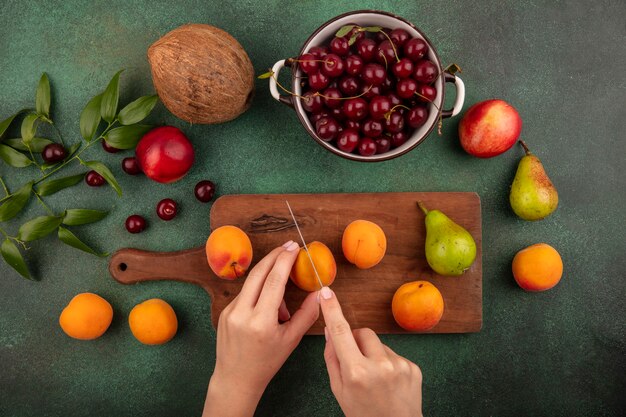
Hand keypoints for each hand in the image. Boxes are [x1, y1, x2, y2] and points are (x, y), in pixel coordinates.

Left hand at [203, 241, 319, 416]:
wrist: (236, 379)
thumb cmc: (267, 362)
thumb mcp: (291, 340)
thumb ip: (307, 314)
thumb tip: (320, 293)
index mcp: (260, 321)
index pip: (273, 281)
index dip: (284, 260)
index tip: (294, 247)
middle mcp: (241, 313)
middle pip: (259, 273)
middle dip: (275, 256)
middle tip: (289, 246)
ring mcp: (229, 311)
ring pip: (252, 283)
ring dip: (268, 279)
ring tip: (282, 306)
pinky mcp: (224, 312)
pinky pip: (245, 294)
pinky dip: (259, 294)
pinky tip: (268, 312)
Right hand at [320, 287, 422, 416]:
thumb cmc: (363, 415)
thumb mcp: (339, 391)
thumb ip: (332, 359)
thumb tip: (330, 331)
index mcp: (356, 372)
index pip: (340, 332)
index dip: (332, 309)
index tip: (326, 292)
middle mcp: (379, 366)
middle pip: (362, 333)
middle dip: (356, 341)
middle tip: (355, 362)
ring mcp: (399, 365)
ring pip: (379, 344)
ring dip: (373, 354)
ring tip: (375, 379)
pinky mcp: (413, 367)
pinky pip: (394, 354)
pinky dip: (388, 364)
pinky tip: (389, 383)